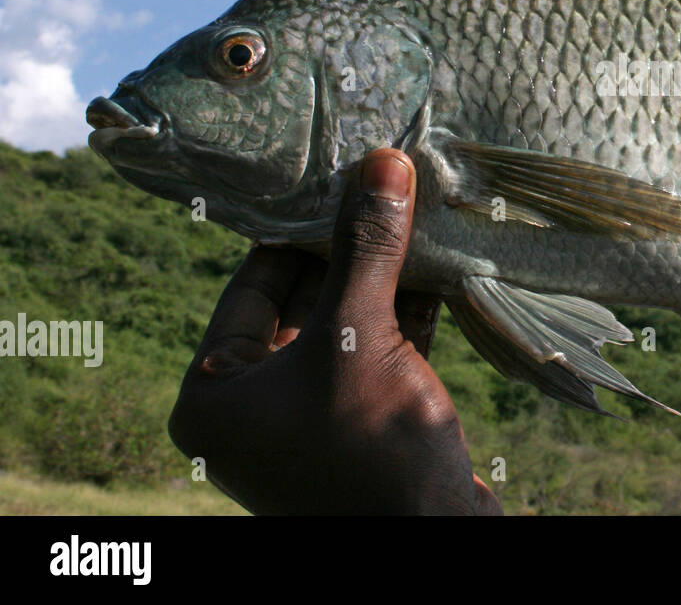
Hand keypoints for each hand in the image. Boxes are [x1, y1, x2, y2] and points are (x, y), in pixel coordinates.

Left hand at [168, 148, 500, 514]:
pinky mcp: (364, 430)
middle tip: (386, 187)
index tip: (338, 174)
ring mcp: (310, 424)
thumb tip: (381, 162)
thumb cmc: (372, 449)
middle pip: (303, 302)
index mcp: (213, 397)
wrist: (435, 545)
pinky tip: (441, 269)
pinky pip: (378, 356)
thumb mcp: (359, 335)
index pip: (252, 284)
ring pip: (347, 327)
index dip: (298, 226)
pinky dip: (406, 317)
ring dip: (385, 277)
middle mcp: (252, 411)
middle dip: (351, 248)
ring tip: (419, 215)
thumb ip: (366, 249)